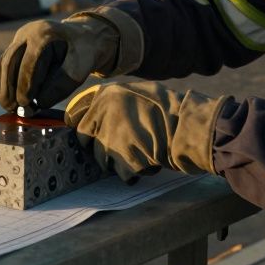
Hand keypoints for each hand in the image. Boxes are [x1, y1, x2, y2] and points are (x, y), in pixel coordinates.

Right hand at [0, 15, 118, 113]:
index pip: (29, 61)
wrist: (82, 37)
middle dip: (10, 87)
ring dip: (2, 86)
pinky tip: (3, 97)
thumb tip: (40, 103)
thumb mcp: (80, 68)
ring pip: (4, 63)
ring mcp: (20, 38)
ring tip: (8, 106)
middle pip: (11, 60)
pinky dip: (1, 82)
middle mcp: (27, 33)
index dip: (25, 84)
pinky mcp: (16, 47)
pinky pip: (3, 64)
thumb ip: (62, 85)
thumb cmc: (83, 52)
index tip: (25, 103)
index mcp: (44, 34)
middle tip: (12, 108)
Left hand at [64, 81, 224, 182]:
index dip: (84, 129)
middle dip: (100, 147)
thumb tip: (98, 113)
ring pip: (103, 160)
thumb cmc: (168, 108)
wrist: (187, 127)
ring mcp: (111, 140)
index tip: (87, 137)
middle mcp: (103, 116)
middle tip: (119, 148)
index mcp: (106, 96)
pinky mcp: (124, 161)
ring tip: (140, 154)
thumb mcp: (138, 91)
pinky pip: (122, 173)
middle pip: (87, 141)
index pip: (77, 118)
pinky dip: (133, 173)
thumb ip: (115, 101)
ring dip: (118, 161)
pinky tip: (148, 164)